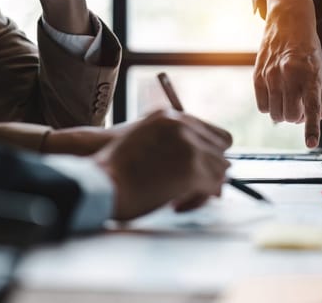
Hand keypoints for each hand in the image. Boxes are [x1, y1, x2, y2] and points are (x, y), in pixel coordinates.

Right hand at [93, 110, 232, 219]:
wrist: (99, 182)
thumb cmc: (115, 170)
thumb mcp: (144, 142)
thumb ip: (173, 146)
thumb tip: (204, 168)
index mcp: (170, 116)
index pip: (215, 134)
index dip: (210, 155)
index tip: (200, 171)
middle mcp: (183, 126)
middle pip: (222, 151)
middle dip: (208, 172)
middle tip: (189, 189)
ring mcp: (189, 146)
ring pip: (220, 171)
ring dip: (203, 189)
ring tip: (178, 199)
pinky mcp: (191, 169)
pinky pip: (212, 188)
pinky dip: (197, 201)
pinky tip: (175, 205)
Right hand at [254, 0, 321, 147]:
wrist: (288, 23)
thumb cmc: (307, 50)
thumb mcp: (318, 70)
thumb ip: (317, 97)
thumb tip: (311, 119)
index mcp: (309, 75)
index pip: (312, 107)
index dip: (311, 128)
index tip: (312, 144)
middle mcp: (289, 76)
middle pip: (291, 116)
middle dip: (297, 117)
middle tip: (300, 105)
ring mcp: (271, 77)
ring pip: (275, 114)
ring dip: (283, 113)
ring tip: (287, 98)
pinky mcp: (257, 77)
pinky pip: (262, 106)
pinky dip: (269, 106)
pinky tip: (275, 94)